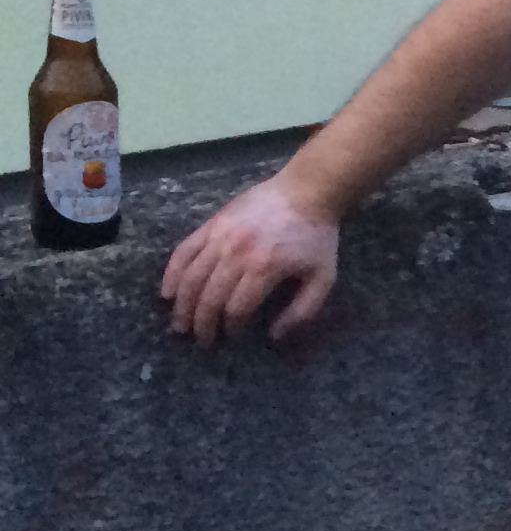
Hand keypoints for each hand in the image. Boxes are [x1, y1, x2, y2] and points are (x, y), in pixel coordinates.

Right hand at [161, 171, 341, 345]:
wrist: (307, 191)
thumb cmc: (316, 236)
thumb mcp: (323, 276)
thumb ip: (303, 309)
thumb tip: (274, 335)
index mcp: (264, 269)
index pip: (236, 308)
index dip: (230, 328)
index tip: (230, 337)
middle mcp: (236, 254)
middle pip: (209, 298)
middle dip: (202, 324)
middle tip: (201, 340)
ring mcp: (220, 237)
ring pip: (191, 278)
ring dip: (182, 306)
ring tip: (180, 325)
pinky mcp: (211, 224)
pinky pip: (183, 252)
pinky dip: (172, 274)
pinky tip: (168, 293)